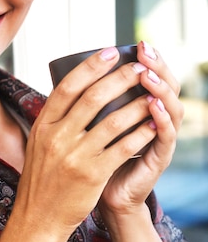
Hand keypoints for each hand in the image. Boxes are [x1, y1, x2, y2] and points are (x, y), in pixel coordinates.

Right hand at [13, 43, 160, 241]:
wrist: (38, 217)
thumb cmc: (42, 178)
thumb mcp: (39, 144)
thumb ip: (56, 120)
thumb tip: (76, 91)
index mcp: (43, 125)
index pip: (68, 87)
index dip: (91, 67)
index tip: (110, 52)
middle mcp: (57, 137)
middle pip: (93, 98)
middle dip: (120, 78)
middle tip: (139, 67)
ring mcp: (75, 156)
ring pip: (113, 121)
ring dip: (137, 105)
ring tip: (152, 95)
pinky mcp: (93, 174)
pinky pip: (123, 148)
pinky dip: (141, 134)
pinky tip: (152, 125)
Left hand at [99, 40, 183, 217]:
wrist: (104, 198)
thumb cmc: (95, 159)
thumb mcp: (91, 126)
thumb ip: (90, 103)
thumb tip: (70, 72)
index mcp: (140, 109)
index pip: (152, 76)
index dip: (147, 60)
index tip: (135, 43)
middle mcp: (156, 120)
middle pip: (167, 85)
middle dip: (156, 66)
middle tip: (145, 51)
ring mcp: (160, 139)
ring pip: (171, 107)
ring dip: (160, 89)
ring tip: (147, 74)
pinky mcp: (160, 158)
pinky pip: (165, 136)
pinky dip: (161, 120)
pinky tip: (154, 106)